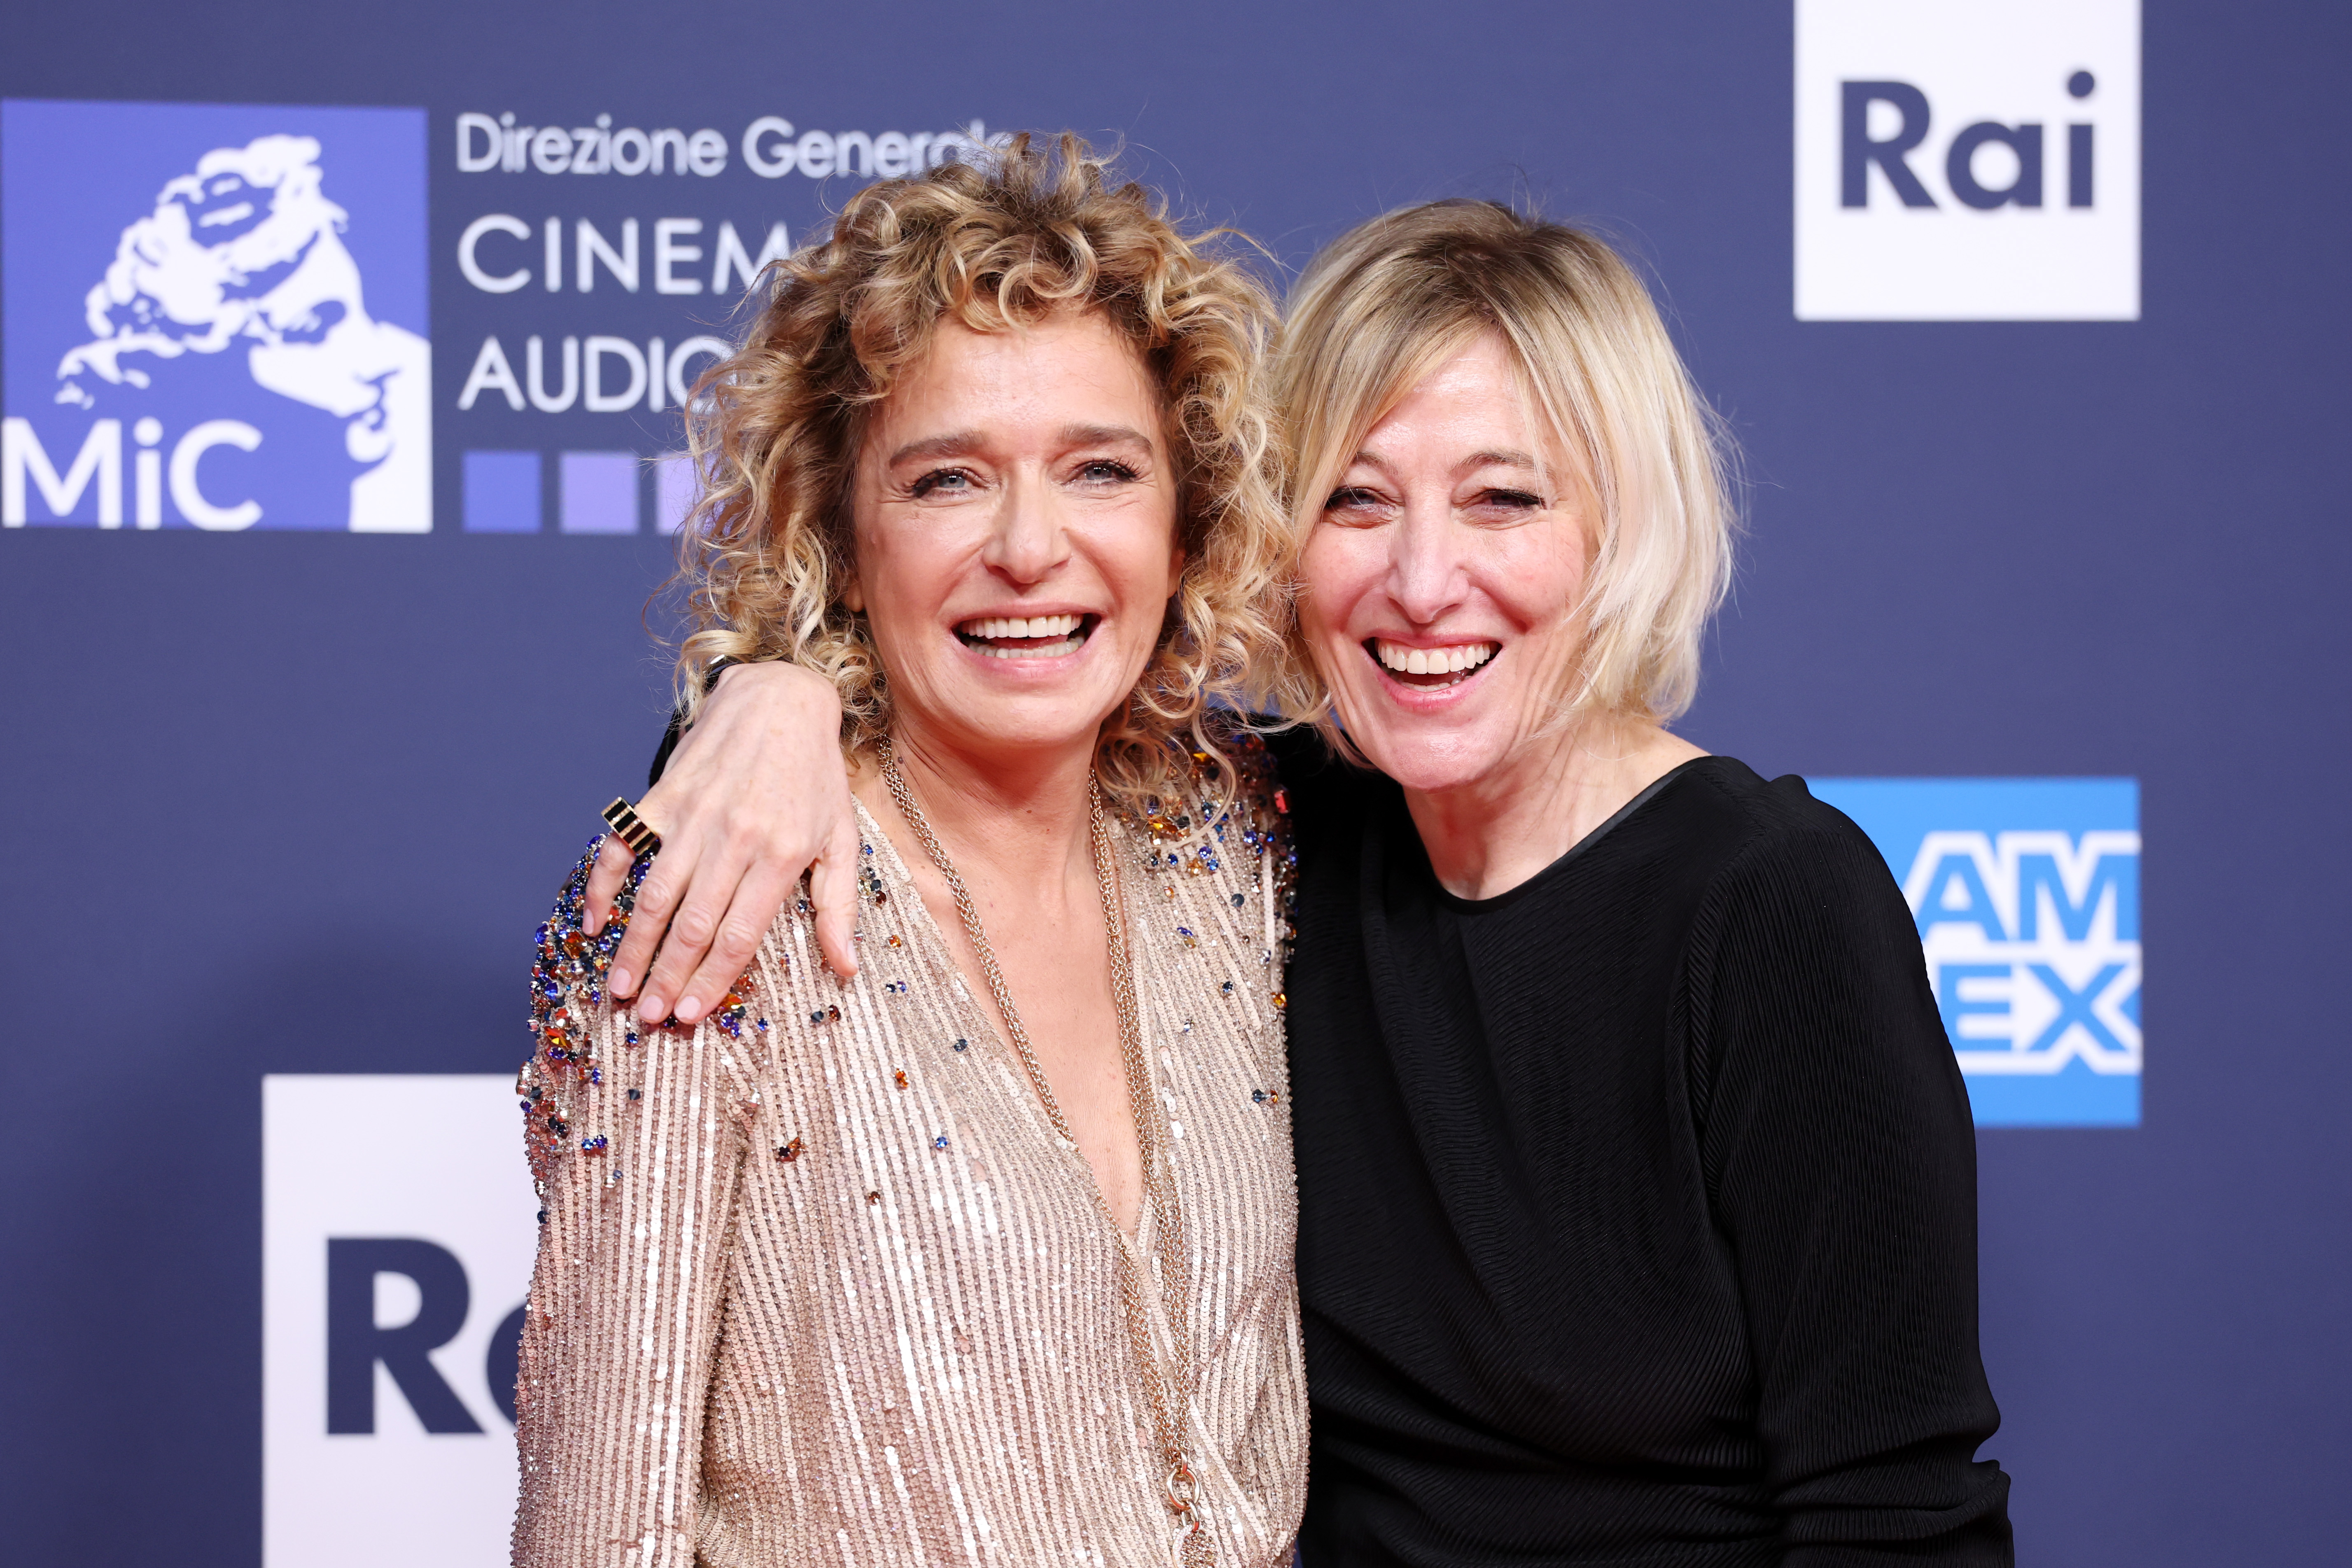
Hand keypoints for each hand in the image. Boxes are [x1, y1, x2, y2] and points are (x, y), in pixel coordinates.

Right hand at [584, 661, 862, 1021]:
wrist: (781, 698)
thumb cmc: (815, 776)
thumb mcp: (841, 838)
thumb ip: (838, 906)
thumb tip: (847, 969)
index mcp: (782, 854)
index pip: (740, 933)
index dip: (712, 979)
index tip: (690, 1014)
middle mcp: (734, 837)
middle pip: (693, 924)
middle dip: (667, 976)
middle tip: (647, 1017)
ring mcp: (693, 815)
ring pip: (654, 895)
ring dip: (633, 946)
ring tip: (619, 988)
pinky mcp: (663, 794)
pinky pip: (623, 847)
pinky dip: (603, 885)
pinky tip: (594, 923)